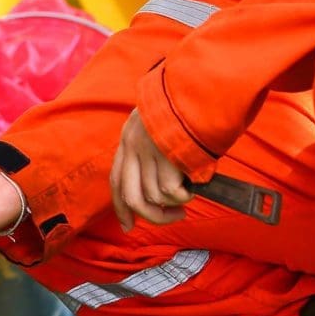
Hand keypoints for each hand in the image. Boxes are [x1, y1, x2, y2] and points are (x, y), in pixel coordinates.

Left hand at [110, 110, 189, 229]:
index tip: (128, 226)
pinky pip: (170, 191)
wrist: (198, 89)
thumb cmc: (187, 107)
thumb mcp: (158, 124)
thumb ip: (152, 150)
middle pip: (131, 197)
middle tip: (173, 217)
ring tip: (190, 191)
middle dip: (151, 216)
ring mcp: (147, 151)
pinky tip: (194, 183)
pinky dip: (183, 195)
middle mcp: (132, 145)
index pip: (116, 180)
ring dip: (174, 203)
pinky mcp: (165, 157)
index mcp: (129, 137)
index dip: (120, 207)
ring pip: (153, 197)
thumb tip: (158, 191)